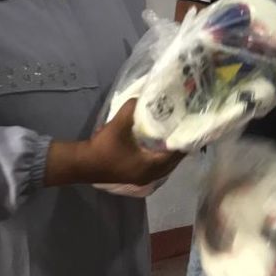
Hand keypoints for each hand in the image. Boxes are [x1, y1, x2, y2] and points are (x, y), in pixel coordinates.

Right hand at [46, 99, 183, 186]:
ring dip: (171, 154)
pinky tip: (160, 145)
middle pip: (174, 162)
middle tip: (186, 130)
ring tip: (176, 136)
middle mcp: (151, 175)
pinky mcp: (137, 176)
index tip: (192, 128)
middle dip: (181, 147)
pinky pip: (157, 167)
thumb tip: (141, 96)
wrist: (83, 164)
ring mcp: (143, 178)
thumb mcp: (118, 125)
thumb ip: (132, 110)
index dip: (185, 141)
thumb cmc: (103, 148)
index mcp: (150, 166)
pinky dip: (162, 158)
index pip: (176, 154)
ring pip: (166, 166)